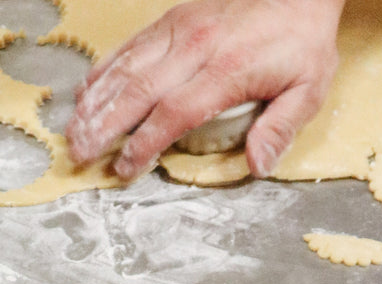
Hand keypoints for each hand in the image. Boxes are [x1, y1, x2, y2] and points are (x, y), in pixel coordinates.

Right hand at [64, 0, 346, 180]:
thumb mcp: (307, 90)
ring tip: (74, 130)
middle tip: (80, 152)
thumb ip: (280, 129)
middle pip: (138, 90)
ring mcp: (180, 29)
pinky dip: (105, 69)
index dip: (145, 143)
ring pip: (127, 67)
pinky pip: (131, 46)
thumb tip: (257, 165)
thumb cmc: (302, 41)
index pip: (174, 112)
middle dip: (103, 126)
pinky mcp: (174, 19)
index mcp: (227, 70)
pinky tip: (87, 91)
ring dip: (96, 101)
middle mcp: (196, 47)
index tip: (126, 167)